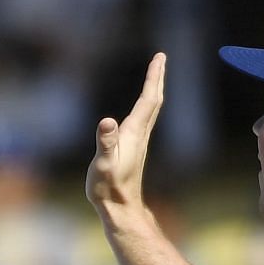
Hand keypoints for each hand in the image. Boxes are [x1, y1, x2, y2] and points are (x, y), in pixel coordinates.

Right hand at [85, 52, 165, 219]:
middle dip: (157, 78)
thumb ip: (105, 142)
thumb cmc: (108, 187)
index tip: (160, 57)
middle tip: (160, 59)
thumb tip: (106, 122)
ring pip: (151, 110)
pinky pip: (143, 120)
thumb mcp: (103, 164)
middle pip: (154, 100)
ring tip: (154, 77)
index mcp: (134, 133)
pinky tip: (141, 108)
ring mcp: (139, 142)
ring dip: (153, 90)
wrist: (120, 208)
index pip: (148, 99)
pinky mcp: (134, 149)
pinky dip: (145, 106)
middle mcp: (141, 134)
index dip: (153, 77)